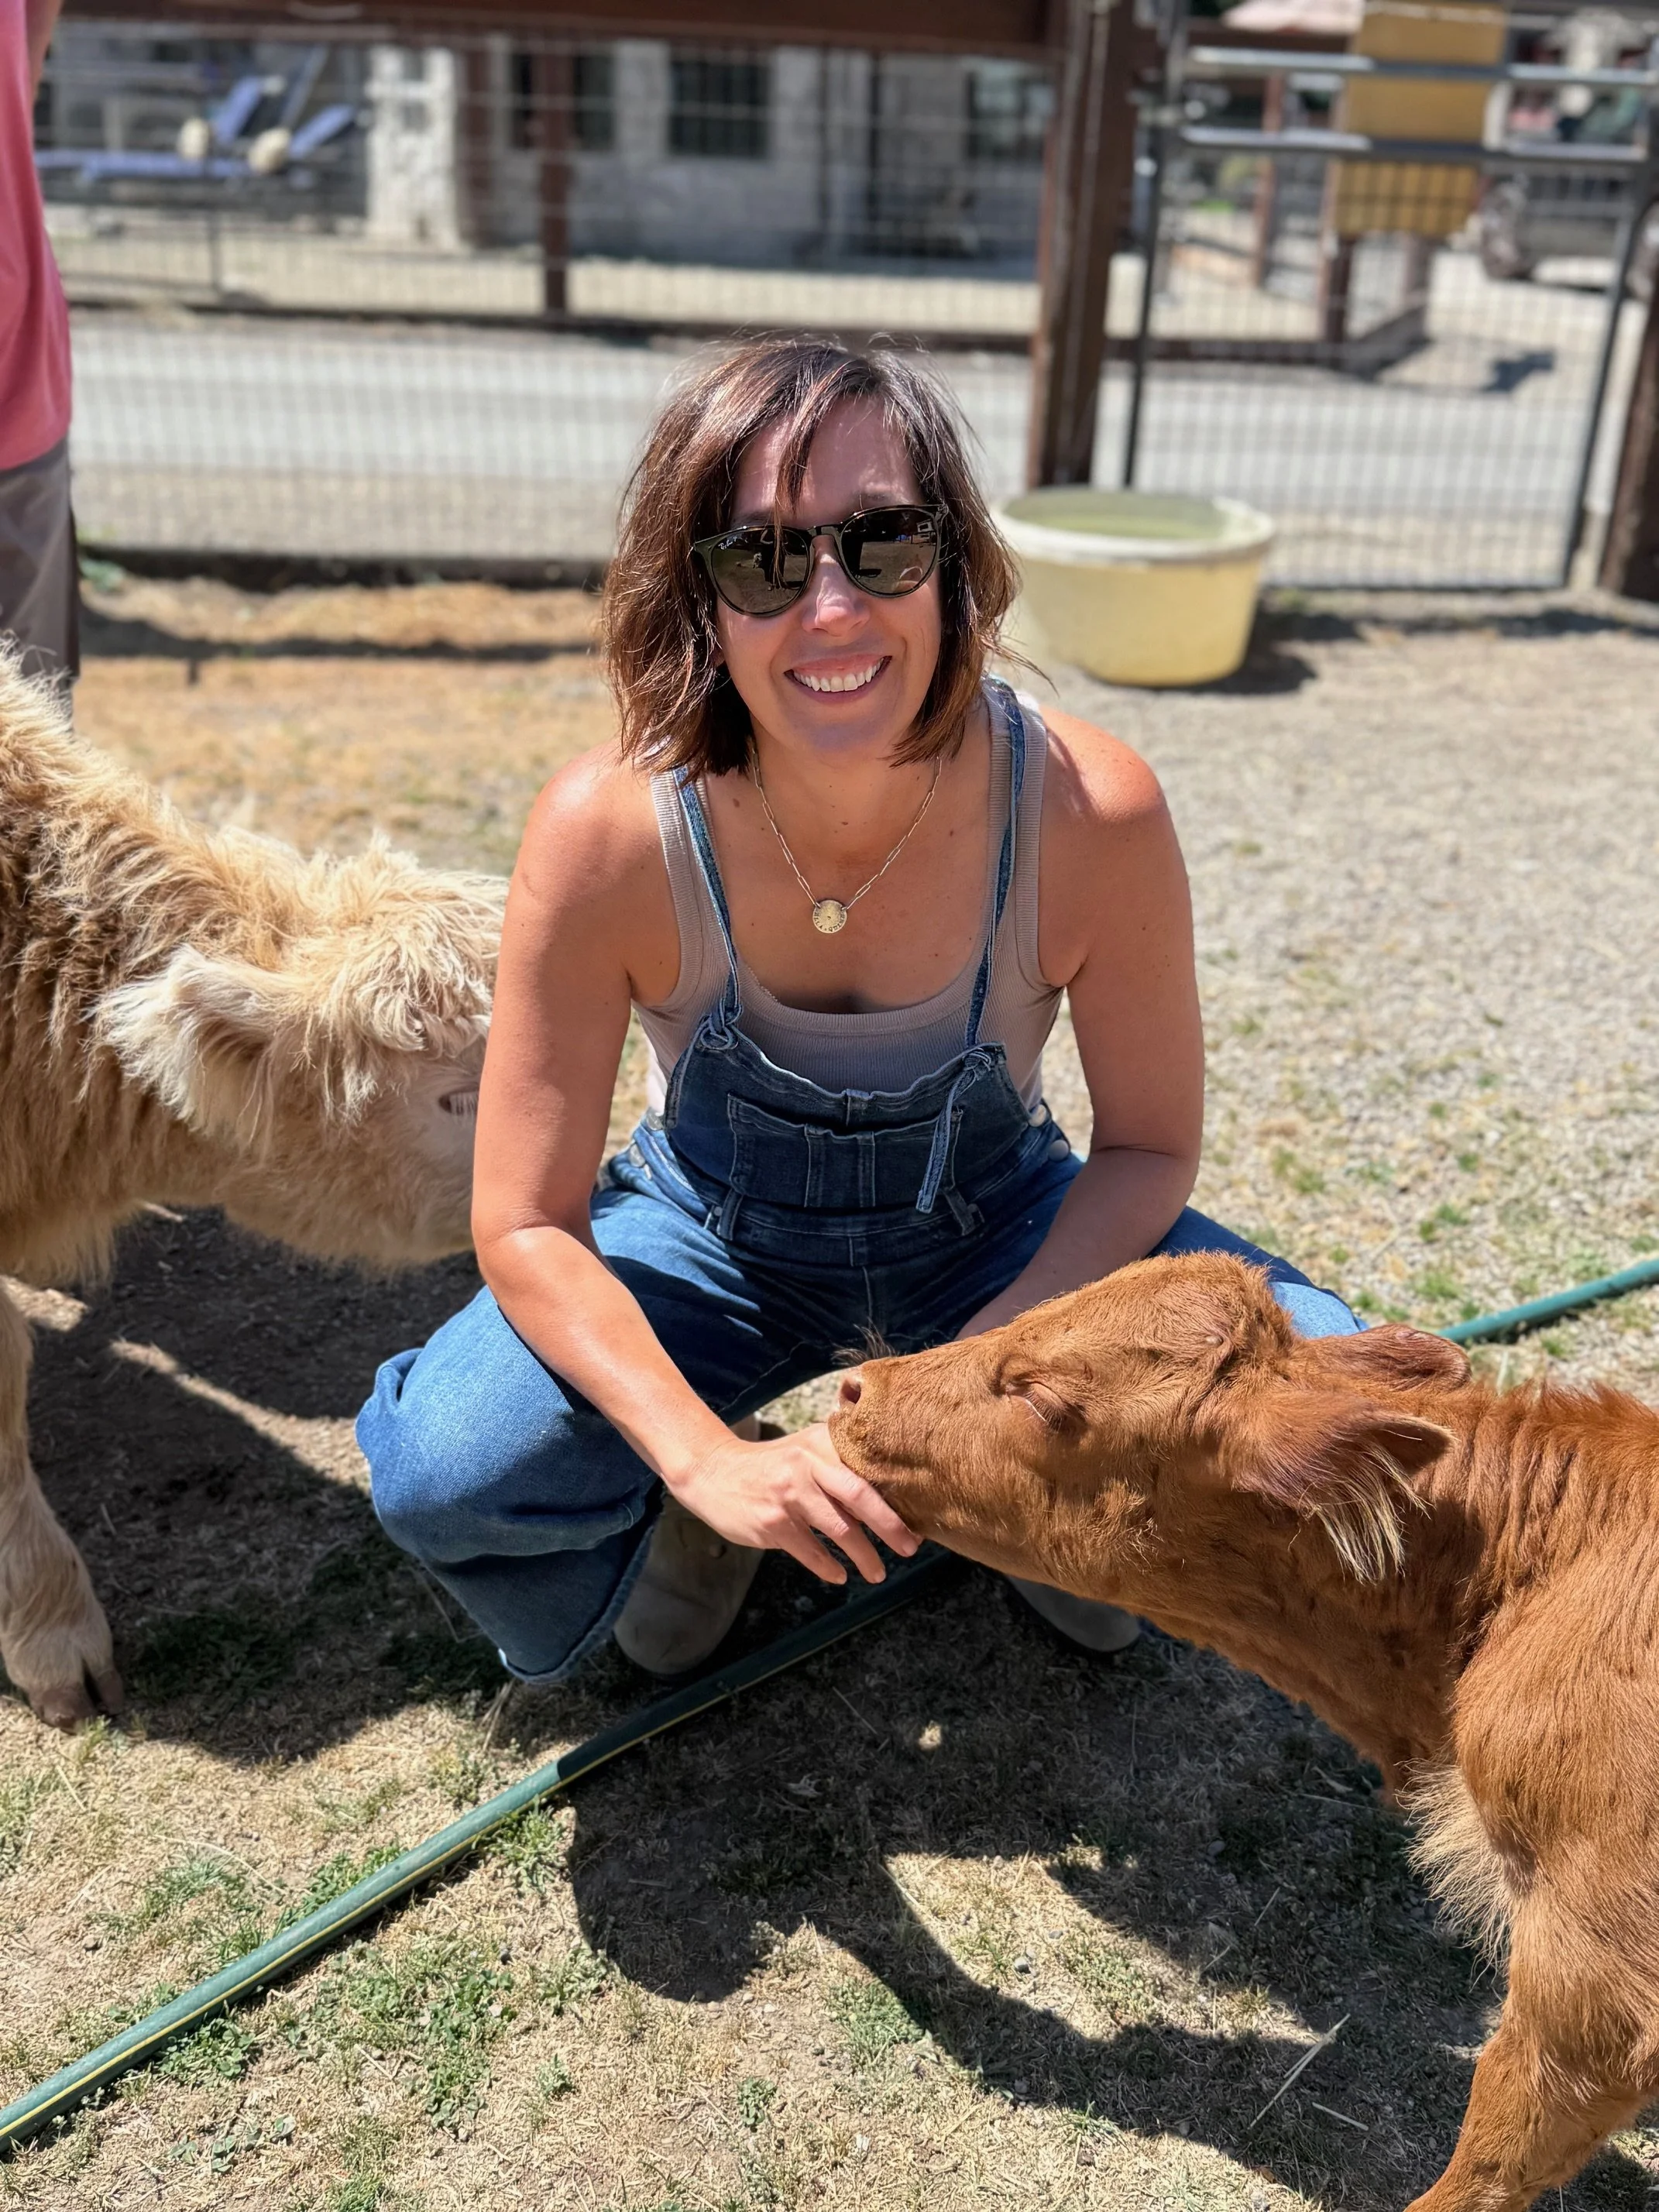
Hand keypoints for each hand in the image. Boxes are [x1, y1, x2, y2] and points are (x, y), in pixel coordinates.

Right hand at [668, 1421, 918, 1584]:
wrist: (715, 1472)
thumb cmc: (773, 1466)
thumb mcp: (806, 1449)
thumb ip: (841, 1460)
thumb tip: (892, 1493)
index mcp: (823, 1443)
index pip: (868, 1469)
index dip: (897, 1496)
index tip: (920, 1518)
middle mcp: (808, 1464)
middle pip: (860, 1496)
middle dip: (891, 1526)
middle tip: (911, 1548)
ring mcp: (789, 1494)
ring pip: (839, 1529)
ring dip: (864, 1556)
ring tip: (877, 1573)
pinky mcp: (772, 1522)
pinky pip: (810, 1551)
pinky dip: (828, 1566)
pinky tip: (839, 1575)